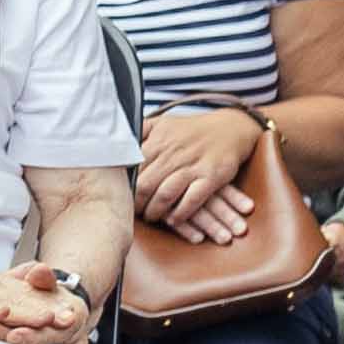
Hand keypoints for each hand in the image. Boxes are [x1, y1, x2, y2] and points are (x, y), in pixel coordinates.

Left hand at [130, 107, 259, 238]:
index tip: (120, 197)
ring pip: (166, 194)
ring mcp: (193, 165)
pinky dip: (181, 213)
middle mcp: (173, 153)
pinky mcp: (212, 176)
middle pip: (145, 185)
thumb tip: (112, 141)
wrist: (231, 127)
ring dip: (156, 211)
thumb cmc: (191, 130)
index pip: (132, 169)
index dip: (125, 186)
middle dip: (137, 204)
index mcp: (158, 141)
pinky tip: (174, 220)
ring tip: (152, 218)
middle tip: (134, 213)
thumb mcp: (162, 123)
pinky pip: (192, 200)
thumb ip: (138, 132)